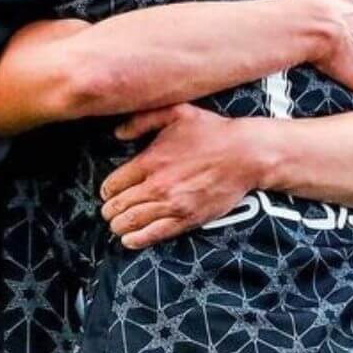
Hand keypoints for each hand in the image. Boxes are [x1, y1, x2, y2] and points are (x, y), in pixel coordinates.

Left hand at [100, 105, 277, 249]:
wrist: (246, 154)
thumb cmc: (212, 131)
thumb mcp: (176, 112)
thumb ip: (142, 120)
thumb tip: (117, 133)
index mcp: (150, 160)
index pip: (114, 184)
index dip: (107, 190)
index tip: (108, 192)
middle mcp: (157, 185)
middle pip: (119, 206)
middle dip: (109, 210)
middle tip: (109, 211)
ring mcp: (172, 204)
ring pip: (132, 222)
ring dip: (118, 226)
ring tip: (116, 225)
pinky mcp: (188, 218)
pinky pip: (155, 234)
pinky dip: (137, 240)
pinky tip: (128, 241)